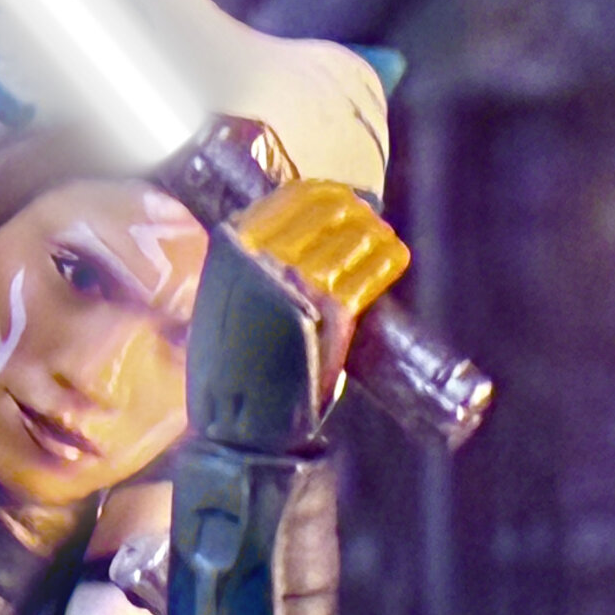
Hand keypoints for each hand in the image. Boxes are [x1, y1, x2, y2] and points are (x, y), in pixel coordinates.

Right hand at [233, 180, 409, 398]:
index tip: (340, 200)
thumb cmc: (229, 366)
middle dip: (353, 211)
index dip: (324, 195)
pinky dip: (386, 261)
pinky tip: (394, 258)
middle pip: (326, 210)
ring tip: (382, 240)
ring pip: (352, 236)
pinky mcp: (333, 312)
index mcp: (233, 247)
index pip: (290, 197)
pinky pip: (369, 273)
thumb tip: (288, 240)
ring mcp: (300, 281)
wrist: (237, 420)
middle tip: (367, 221)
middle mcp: (265, 256)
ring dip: (373, 234)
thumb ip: (248, 266)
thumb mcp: (220, 300)